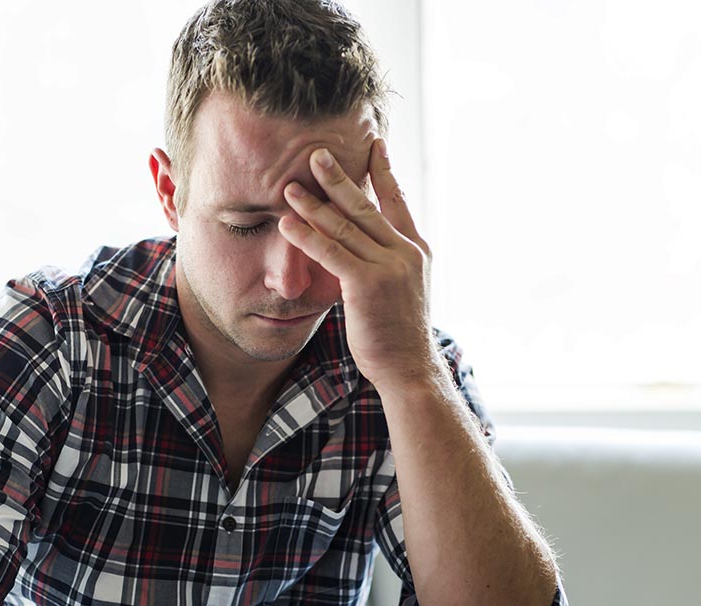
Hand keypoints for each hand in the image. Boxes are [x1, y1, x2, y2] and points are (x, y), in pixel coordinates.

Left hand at [278, 139, 437, 390]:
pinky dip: (306, 235)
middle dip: (338, 178)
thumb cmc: (397, 333)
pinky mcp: (366, 284)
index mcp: (414, 250)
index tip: (374, 144)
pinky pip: (330, 253)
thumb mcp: (401, 290)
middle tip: (316, 153)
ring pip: (344, 226)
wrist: (408, 366)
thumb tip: (361, 247)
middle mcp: (404, 252)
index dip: (383, 171)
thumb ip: (385, 263)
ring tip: (290, 185)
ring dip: (313, 204)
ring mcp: (387, 266)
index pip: (397, 201)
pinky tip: (286, 223)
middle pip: (365, 205)